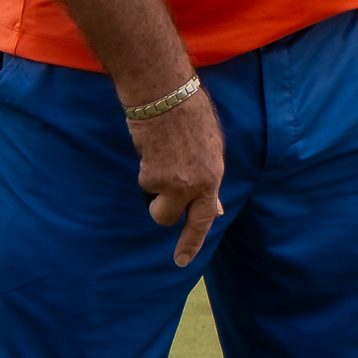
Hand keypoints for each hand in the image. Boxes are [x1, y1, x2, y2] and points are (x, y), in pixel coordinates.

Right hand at [129, 88, 225, 267]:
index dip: (192, 242)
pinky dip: (144, 164)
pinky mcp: (150, 175)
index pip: (205, 218)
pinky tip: (152, 143)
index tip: (182, 262)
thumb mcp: (210, 148)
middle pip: (169, 219)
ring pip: (152, 200)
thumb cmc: (189, 114)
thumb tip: (214, 209)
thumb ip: (209, 181)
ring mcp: (173, 182)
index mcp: (213, 176)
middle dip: (160, 210)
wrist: (165, 95)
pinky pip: (143, 180)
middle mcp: (195, 185)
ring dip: (152, 183)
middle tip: (158, 192)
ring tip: (159, 152)